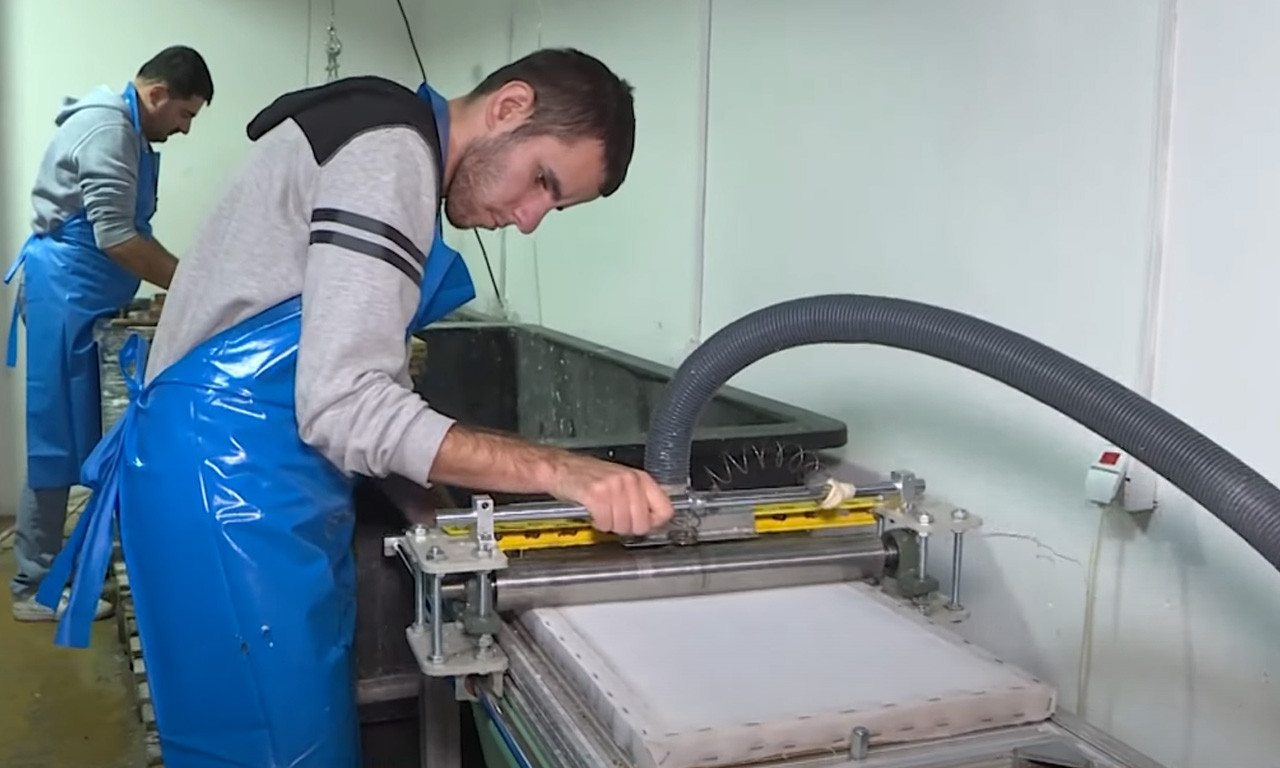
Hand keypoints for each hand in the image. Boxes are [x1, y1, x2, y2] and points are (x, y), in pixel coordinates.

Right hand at [550, 454, 674, 535]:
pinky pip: (605, 521)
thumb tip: (653, 521)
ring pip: (623, 525)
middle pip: (642, 524)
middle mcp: (629, 480)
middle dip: (628, 528)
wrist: (560, 467)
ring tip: (603, 515)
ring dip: (610, 526)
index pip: (665, 510)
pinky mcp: (596, 494)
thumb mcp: (622, 481)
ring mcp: (613, 487)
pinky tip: (594, 515)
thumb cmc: (588, 475)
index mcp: (640, 478)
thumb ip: (639, 498)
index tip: (644, 525)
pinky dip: (598, 523)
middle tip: (616, 521)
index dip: (653, 523)